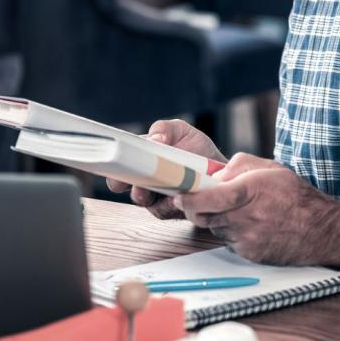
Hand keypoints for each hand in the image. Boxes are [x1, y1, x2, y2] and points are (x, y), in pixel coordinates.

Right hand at [105, 119, 224, 219]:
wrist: (223, 169)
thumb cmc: (197, 149)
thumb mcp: (181, 131)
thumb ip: (164, 130)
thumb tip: (154, 139)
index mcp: (143, 160)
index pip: (121, 168)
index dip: (116, 172)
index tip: (116, 172)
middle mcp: (147, 181)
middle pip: (129, 188)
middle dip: (130, 187)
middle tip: (137, 185)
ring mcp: (158, 198)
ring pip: (146, 203)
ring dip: (151, 196)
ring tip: (158, 189)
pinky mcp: (173, 210)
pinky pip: (166, 211)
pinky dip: (170, 204)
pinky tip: (176, 197)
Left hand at [175, 154, 339, 263]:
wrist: (322, 230)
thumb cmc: (296, 196)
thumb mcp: (269, 168)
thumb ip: (237, 166)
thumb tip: (213, 176)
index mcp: (250, 192)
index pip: (207, 198)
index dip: (188, 198)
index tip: (179, 194)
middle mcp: (247, 218)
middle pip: (204, 216)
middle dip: (198, 207)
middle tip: (202, 199)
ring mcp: (247, 239)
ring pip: (215, 228)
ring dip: (218, 219)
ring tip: (239, 209)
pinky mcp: (250, 254)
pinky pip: (229, 241)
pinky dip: (232, 232)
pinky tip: (250, 224)